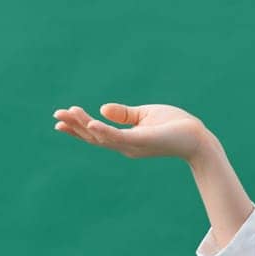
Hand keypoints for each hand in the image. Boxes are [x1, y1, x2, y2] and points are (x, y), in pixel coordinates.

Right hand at [51, 102, 210, 160]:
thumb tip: (102, 108)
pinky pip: (120, 137)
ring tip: (68, 114)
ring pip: (103, 137)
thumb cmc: (175, 126)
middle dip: (75, 127)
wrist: (198, 138)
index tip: (60, 120)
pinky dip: (105, 131)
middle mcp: (126, 146)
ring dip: (84, 126)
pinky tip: (92, 123)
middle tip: (56, 116)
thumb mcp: (144, 115)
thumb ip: (124, 114)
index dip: (78, 127)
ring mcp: (134, 146)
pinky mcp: (143, 141)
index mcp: (126, 140)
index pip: (96, 134)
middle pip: (94, 137)